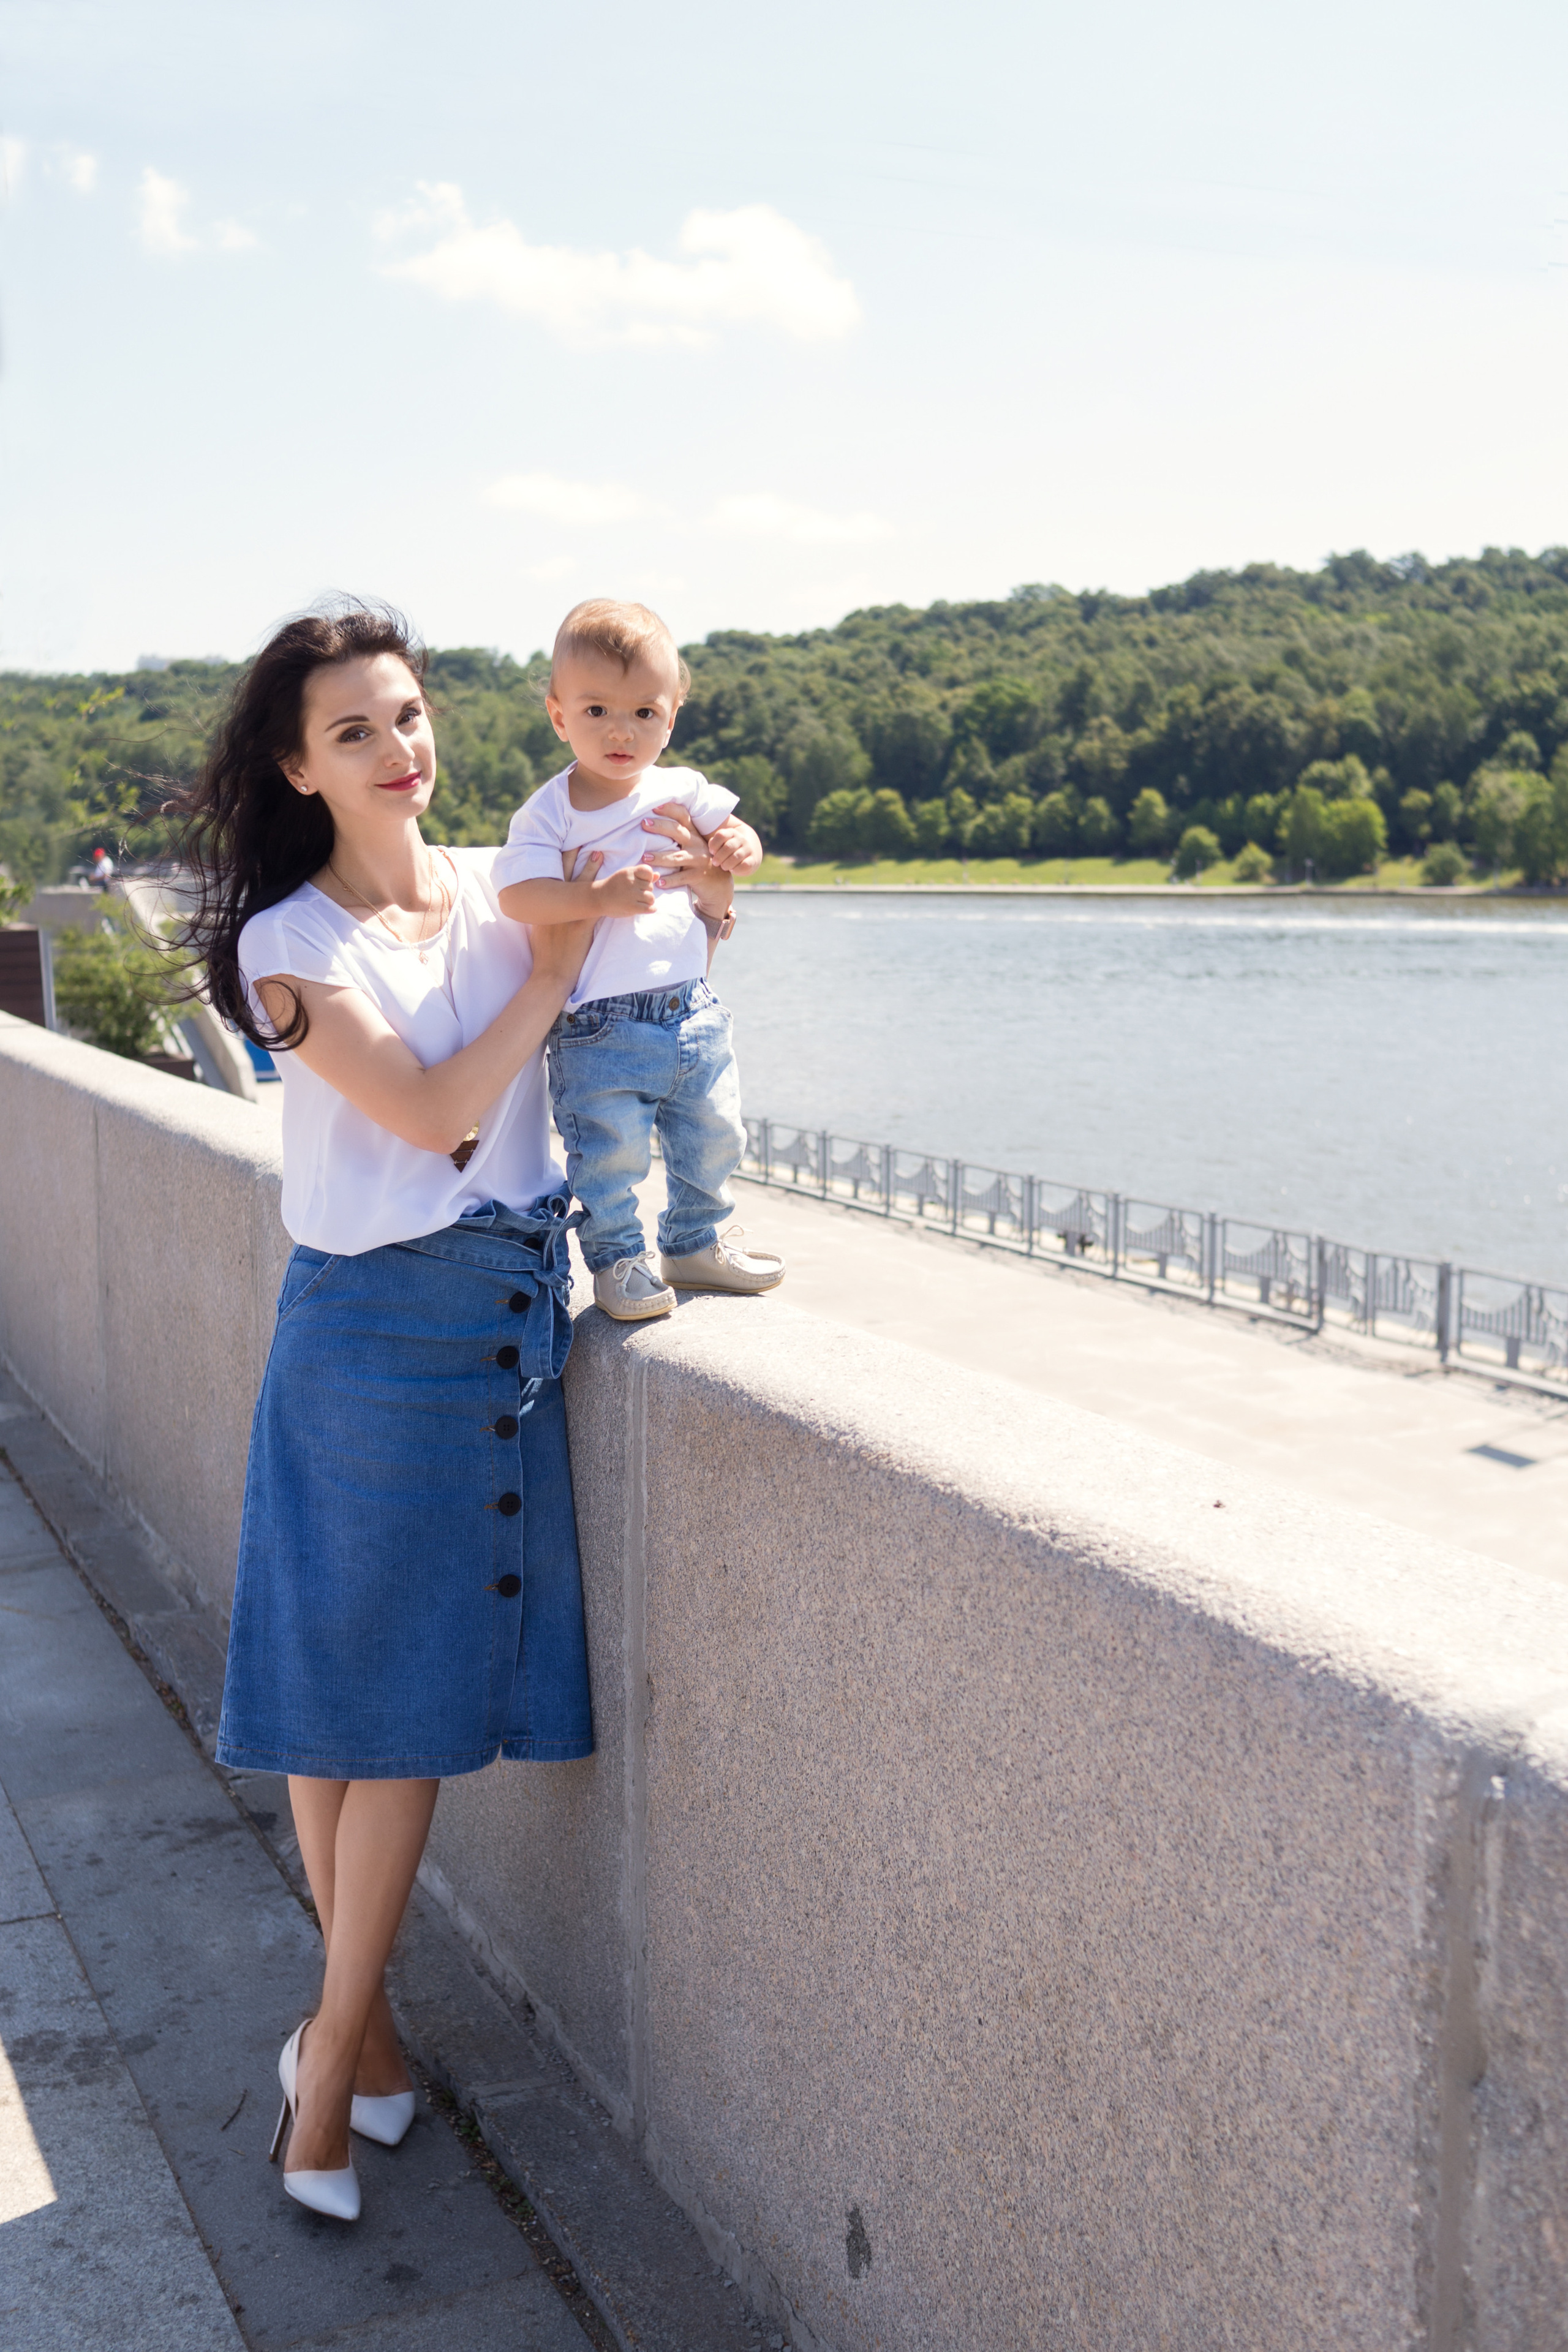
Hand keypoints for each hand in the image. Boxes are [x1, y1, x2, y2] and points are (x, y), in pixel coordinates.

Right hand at [528, 853, 599, 987]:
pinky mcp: (583, 924)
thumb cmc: (544, 956)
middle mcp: (557, 907)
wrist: (551, 972)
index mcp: (546, 907)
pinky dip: (607, 895)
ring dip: (591, 869)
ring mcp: (570, 914)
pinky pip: (597, 906)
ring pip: (582, 886)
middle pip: (566, 876)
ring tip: (599, 853)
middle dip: (574, 857)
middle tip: (582, 841)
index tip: (564, 846)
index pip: (551, 878)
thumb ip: (541, 918)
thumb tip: (541, 910)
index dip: (558, 862)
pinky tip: (615, 885)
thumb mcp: (537, 932)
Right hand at [593, 861, 658, 914]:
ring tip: (639, 902)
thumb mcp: (625, 877)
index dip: (648, 878)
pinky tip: (647, 909)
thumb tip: (658, 875)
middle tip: (635, 895)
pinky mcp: (632, 906)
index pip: (648, 871)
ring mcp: (631, 894)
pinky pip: (649, 908)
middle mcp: (631, 882)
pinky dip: (651, 909)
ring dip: (647, 901)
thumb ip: (641, 876)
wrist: (597, 898)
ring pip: (651, 897)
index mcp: (629, 872)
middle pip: (650, 886)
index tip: (640, 882)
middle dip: (646, 891)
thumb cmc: (613, 887)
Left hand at [641, 801, 716, 891]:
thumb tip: (652, 822)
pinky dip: (670, 880)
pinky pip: (681, 878)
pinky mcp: (698, 876)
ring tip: (645, 857)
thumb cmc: (697, 860)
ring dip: (659, 857)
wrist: (717, 882)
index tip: (655, 806)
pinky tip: (659, 881)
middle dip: (660, 827)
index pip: (683, 816)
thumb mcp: (692, 845)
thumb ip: (678, 835)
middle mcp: (697, 844)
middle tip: (644, 824)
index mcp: (694, 833)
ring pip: (676, 857)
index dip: (670, 809)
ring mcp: (699, 860)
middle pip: (678, 832)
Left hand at [704, 817, 762, 875]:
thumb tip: (712, 850)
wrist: (749, 852)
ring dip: (726, 864)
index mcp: (731, 833)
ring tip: (723, 866)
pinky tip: (732, 869)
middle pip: (728, 847)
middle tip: (715, 863)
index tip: (712, 852)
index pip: (721, 835)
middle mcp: (741, 839)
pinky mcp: (753, 860)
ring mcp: (748, 849)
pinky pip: (744, 865)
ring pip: (736, 856)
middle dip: (719, 857)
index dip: (714, 845)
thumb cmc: (728, 850)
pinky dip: (736, 869)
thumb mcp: (721, 843)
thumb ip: (714, 844)